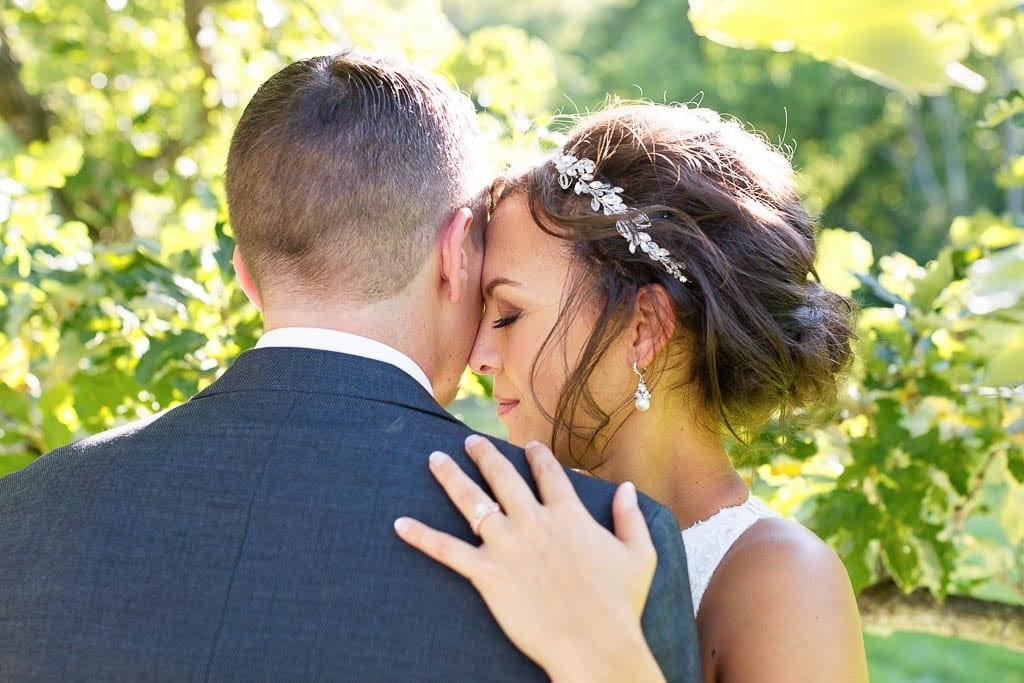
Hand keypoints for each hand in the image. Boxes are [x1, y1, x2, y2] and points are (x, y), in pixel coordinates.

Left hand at [394, 435, 665, 682]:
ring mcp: (508, 545)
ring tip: (434, 459)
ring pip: (471, 501)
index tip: (528, 446)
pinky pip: (447, 550)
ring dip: (450, 478)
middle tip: (469, 442)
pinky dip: (421, 536)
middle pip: (503, 477)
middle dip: (484, 455)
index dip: (537, 457)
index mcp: (569, 515)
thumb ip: (631, 518)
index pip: (549, 474)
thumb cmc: (620, 604)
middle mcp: (534, 521)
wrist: (595, 642)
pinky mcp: (487, 572)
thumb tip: (628, 489)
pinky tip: (400, 524)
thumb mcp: (638, 555)